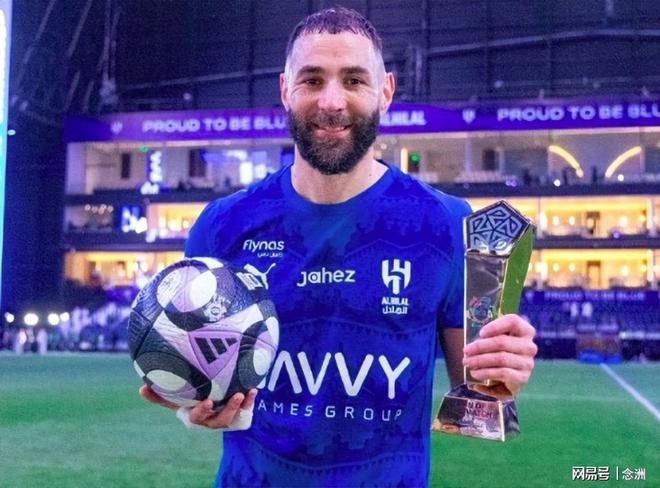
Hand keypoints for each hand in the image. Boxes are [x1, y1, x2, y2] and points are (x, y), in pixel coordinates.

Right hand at [139, 385, 257, 428]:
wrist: (209, 403)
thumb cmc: (188, 400)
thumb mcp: (175, 398)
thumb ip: (160, 395)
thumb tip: (141, 388)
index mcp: (195, 416)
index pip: (197, 417)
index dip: (202, 411)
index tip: (207, 401)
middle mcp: (211, 419)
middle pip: (219, 420)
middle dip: (228, 410)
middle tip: (234, 396)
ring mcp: (225, 417)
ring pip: (233, 416)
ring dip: (240, 405)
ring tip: (244, 392)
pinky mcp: (237, 413)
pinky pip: (245, 408)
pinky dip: (249, 400)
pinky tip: (253, 389)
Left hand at [462, 314, 536, 395]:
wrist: (508, 376)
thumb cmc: (498, 352)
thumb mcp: (494, 340)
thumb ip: (487, 336)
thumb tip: (470, 347)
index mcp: (525, 330)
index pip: (513, 321)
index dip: (495, 326)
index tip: (481, 333)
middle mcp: (529, 346)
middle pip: (502, 342)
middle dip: (480, 346)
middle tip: (466, 351)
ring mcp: (527, 362)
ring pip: (501, 358)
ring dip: (480, 361)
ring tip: (467, 363)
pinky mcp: (522, 377)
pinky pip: (502, 373)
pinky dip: (486, 373)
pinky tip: (475, 374)